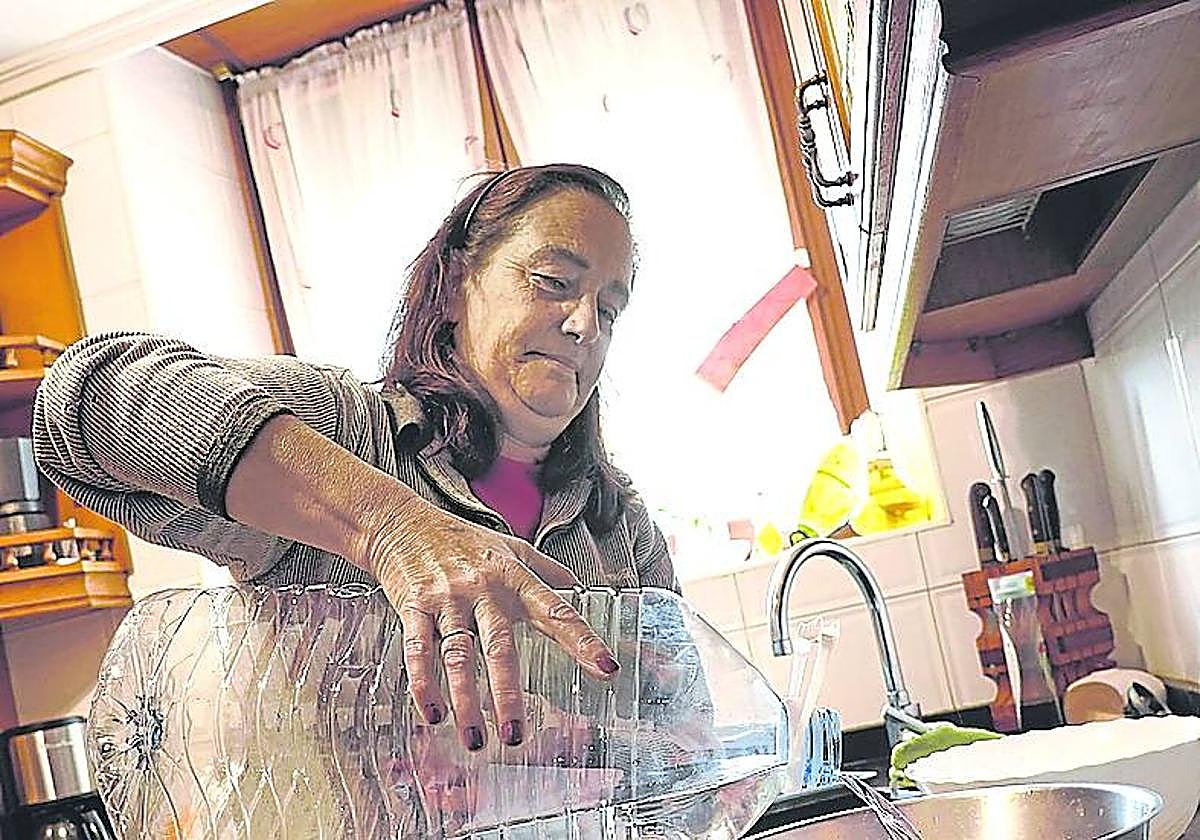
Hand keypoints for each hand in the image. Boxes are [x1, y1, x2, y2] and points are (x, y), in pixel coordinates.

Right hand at [358, 498, 619, 752]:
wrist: (402, 523)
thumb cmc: (463, 541)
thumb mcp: (510, 548)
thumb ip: (544, 570)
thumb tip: (577, 587)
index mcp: (515, 578)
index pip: (556, 612)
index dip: (583, 641)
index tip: (606, 669)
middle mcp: (484, 589)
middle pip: (501, 646)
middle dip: (508, 694)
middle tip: (516, 734)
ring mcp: (448, 598)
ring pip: (460, 655)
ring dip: (467, 702)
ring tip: (476, 740)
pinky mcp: (415, 605)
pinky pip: (419, 649)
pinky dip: (424, 684)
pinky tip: (432, 714)